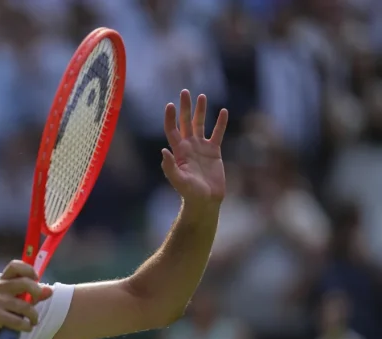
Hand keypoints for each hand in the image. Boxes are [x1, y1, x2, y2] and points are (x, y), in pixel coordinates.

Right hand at [0, 260, 52, 338]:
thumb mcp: (15, 305)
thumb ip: (32, 297)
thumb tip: (49, 290)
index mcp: (2, 281)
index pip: (15, 266)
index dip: (29, 270)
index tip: (36, 279)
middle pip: (24, 282)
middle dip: (37, 293)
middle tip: (37, 304)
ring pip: (24, 306)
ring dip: (33, 316)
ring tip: (32, 322)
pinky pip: (17, 320)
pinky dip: (25, 326)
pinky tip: (25, 328)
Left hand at [162, 90, 227, 205]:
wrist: (205, 200)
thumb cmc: (189, 192)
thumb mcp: (178, 180)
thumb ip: (170, 167)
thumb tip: (163, 151)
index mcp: (178, 151)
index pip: (172, 130)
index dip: (170, 118)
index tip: (170, 105)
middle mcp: (189, 146)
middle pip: (186, 122)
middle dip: (185, 107)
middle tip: (185, 91)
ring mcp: (201, 148)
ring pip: (201, 124)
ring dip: (201, 111)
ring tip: (202, 96)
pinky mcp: (214, 152)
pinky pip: (217, 134)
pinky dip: (220, 123)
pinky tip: (223, 111)